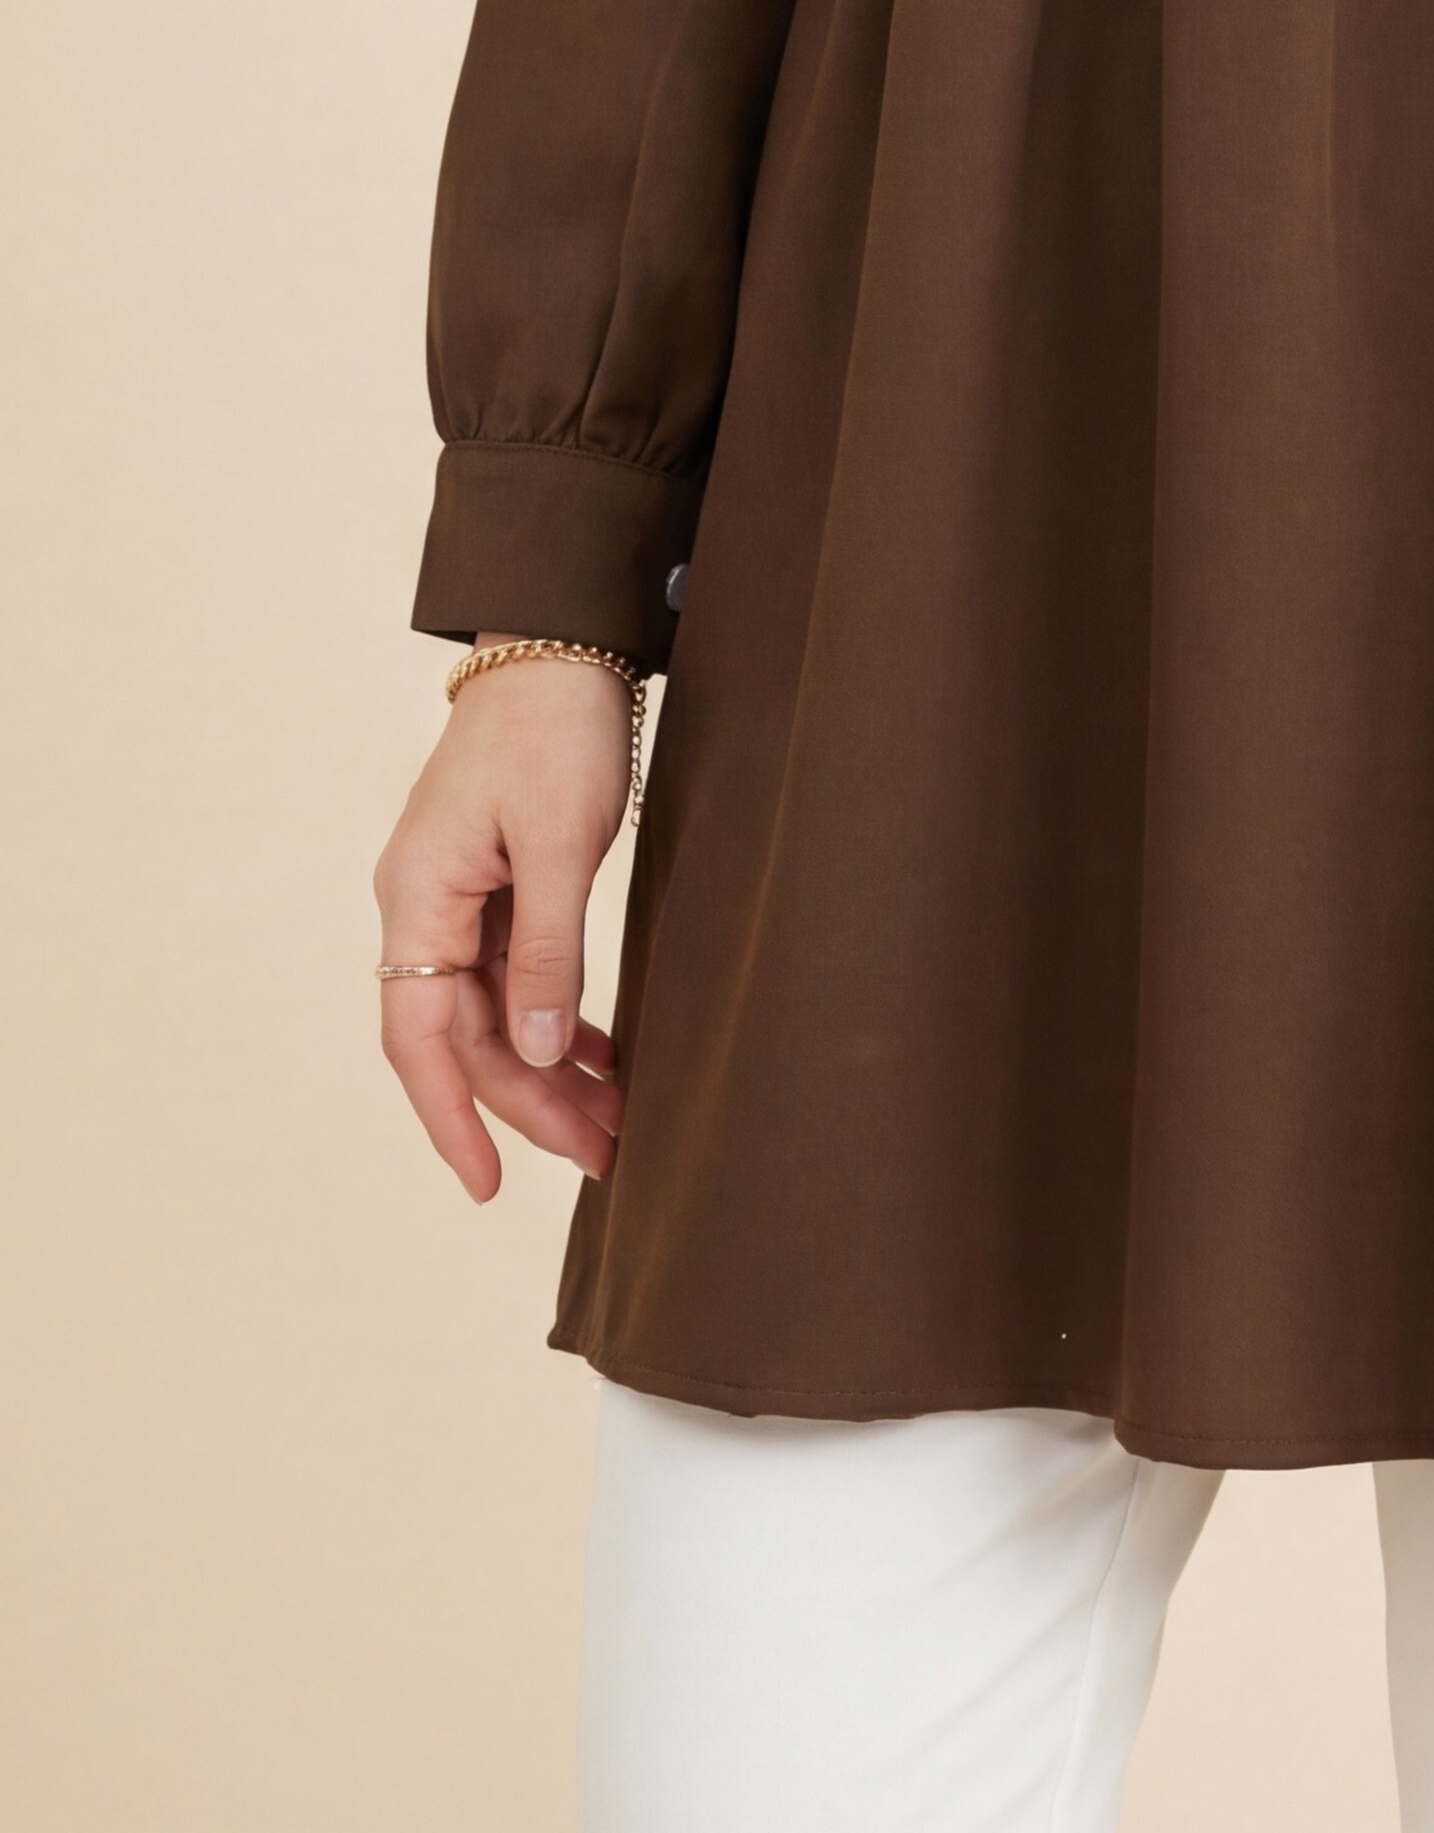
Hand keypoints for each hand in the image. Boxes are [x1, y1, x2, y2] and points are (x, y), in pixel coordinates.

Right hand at [373, 648, 633, 1200]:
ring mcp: (457, 899)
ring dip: (550, 1070)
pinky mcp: (494, 886)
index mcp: (418, 900)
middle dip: (532, 1105)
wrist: (557, 647)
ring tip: (616, 1123)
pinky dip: (556, 1020)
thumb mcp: (558, 844)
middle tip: (606, 1158)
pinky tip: (602, 1056)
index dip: (451, 1117)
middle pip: (467, 1037)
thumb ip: (547, 953)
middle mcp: (423, 908)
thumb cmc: (554, 731)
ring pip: (495, 1014)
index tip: (487, 1186)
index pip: (421, 1039)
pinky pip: (514, 977)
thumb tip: (539, 1054)